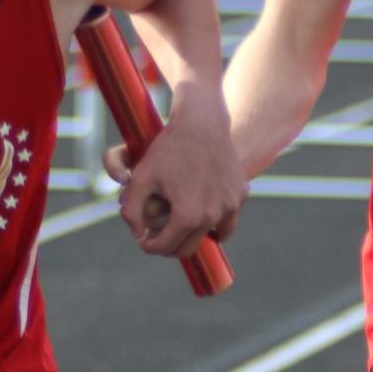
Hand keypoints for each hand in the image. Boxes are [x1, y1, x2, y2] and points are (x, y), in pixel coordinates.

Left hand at [116, 98, 246, 257]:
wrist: (201, 123)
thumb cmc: (167, 149)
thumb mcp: (141, 178)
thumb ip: (131, 211)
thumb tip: (138, 235)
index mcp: (187, 215)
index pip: (164, 247)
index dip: (149, 246)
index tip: (143, 240)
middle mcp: (213, 216)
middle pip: (188, 248)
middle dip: (169, 246)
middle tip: (158, 236)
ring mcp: (231, 206)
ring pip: (212, 236)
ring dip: (194, 236)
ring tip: (179, 228)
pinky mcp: (241, 195)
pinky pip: (228, 220)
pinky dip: (216, 223)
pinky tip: (202, 218)